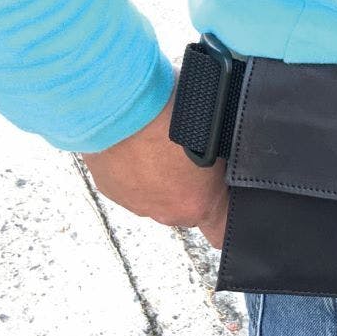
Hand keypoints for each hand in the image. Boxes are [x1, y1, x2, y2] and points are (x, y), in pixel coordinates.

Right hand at [81, 86, 229, 247]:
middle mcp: (165, 213)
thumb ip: (220, 162)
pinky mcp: (110, 189)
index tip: (226, 198)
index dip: (226, 215)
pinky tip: (137, 144)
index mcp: (198, 204)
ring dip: (160, 179)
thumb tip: (225, 161)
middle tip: (190, 156)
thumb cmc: (171, 114)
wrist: (117, 104)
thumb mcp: (216, 136)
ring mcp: (136, 203)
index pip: (221, 232)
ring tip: (160, 145)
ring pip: (157, 198)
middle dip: (191, 188)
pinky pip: (130, 185)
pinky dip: (134, 170)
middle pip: (187, 210)